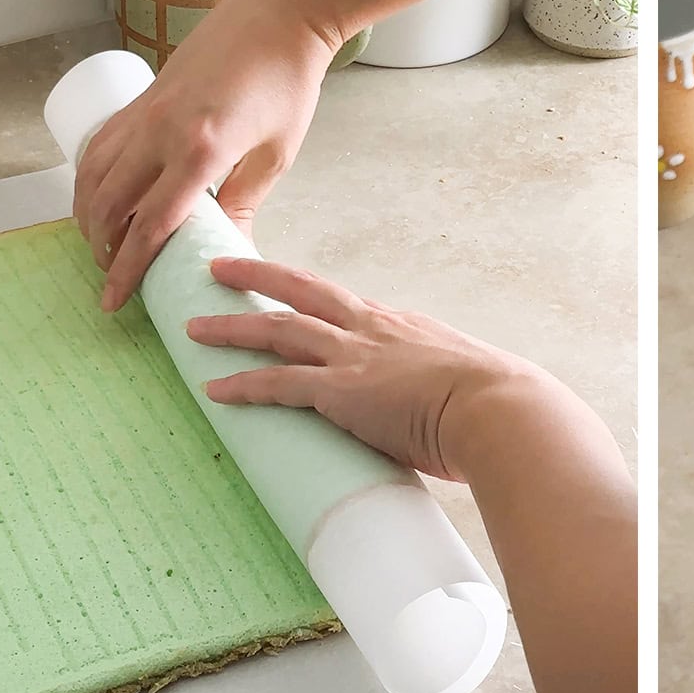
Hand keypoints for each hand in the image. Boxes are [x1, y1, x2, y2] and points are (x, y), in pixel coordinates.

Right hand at [74, 0, 336, 312]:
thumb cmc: (286, 84)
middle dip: (102, 248)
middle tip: (112, 277)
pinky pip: (101, 145)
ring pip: (93, 174)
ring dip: (88, 215)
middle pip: (108, 205)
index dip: (128, 270)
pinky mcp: (140, 96)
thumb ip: (245, 201)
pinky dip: (91, 177)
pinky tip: (99, 198)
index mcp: (199, 152)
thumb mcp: (276, 155)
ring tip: (101, 245)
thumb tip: (229, 246)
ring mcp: (145, 111)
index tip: (115, 301)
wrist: (277, 16)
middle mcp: (160, 132)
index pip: (150, 226)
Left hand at [186, 257, 552, 481]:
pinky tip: (215, 391)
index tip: (290, 289)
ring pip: (278, 329)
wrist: (498, 410)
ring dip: (232, 327)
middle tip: (222, 268)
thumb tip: (450, 424)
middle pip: (303, 291)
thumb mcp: (468, 385)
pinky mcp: (341, 391)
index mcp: (404, 326)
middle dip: (258, 276)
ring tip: (195, 327)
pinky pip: (279, 384)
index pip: (347, 304)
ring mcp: (355, 356)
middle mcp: (373, 329)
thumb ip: (444, 395)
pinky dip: (244, 386)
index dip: (313, 296)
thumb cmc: (496, 406)